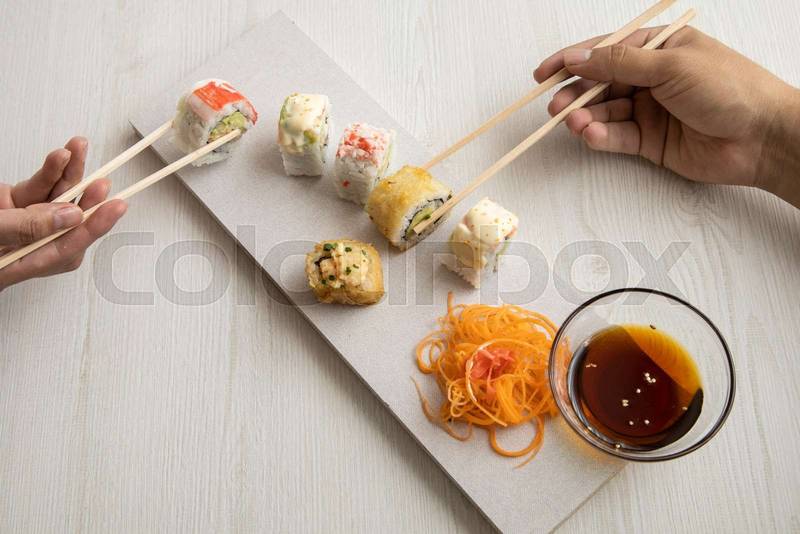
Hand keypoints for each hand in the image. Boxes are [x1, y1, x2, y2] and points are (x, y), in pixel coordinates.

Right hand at [0, 137, 126, 290]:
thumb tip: (70, 216)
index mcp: (18, 265)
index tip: (116, 208)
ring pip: (54, 199)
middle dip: (87, 198)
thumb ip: (26, 227)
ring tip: (78, 149)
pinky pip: (37, 187)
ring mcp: (18, 224)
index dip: (93, 228)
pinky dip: (49, 171)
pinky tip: (61, 155)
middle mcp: (23, 246)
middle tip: (105, 182)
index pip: (65, 249)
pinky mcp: (10, 204)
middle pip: (66, 223)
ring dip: (70, 174)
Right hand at [534, 26, 799, 205]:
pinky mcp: (649, 141)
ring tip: (574, 124)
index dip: (571, 61)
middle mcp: (650, 78)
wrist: (761, 136)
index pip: (605, 51)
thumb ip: (620, 64)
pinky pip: (616, 136)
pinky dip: (600, 136)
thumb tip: (579, 58)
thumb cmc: (729, 88)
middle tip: (555, 107)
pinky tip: (592, 135)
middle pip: (599, 84)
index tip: (544, 74)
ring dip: (585, 118)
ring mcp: (648, 110)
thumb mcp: (671, 65)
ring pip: (604, 112)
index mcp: (658, 48)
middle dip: (575, 95)